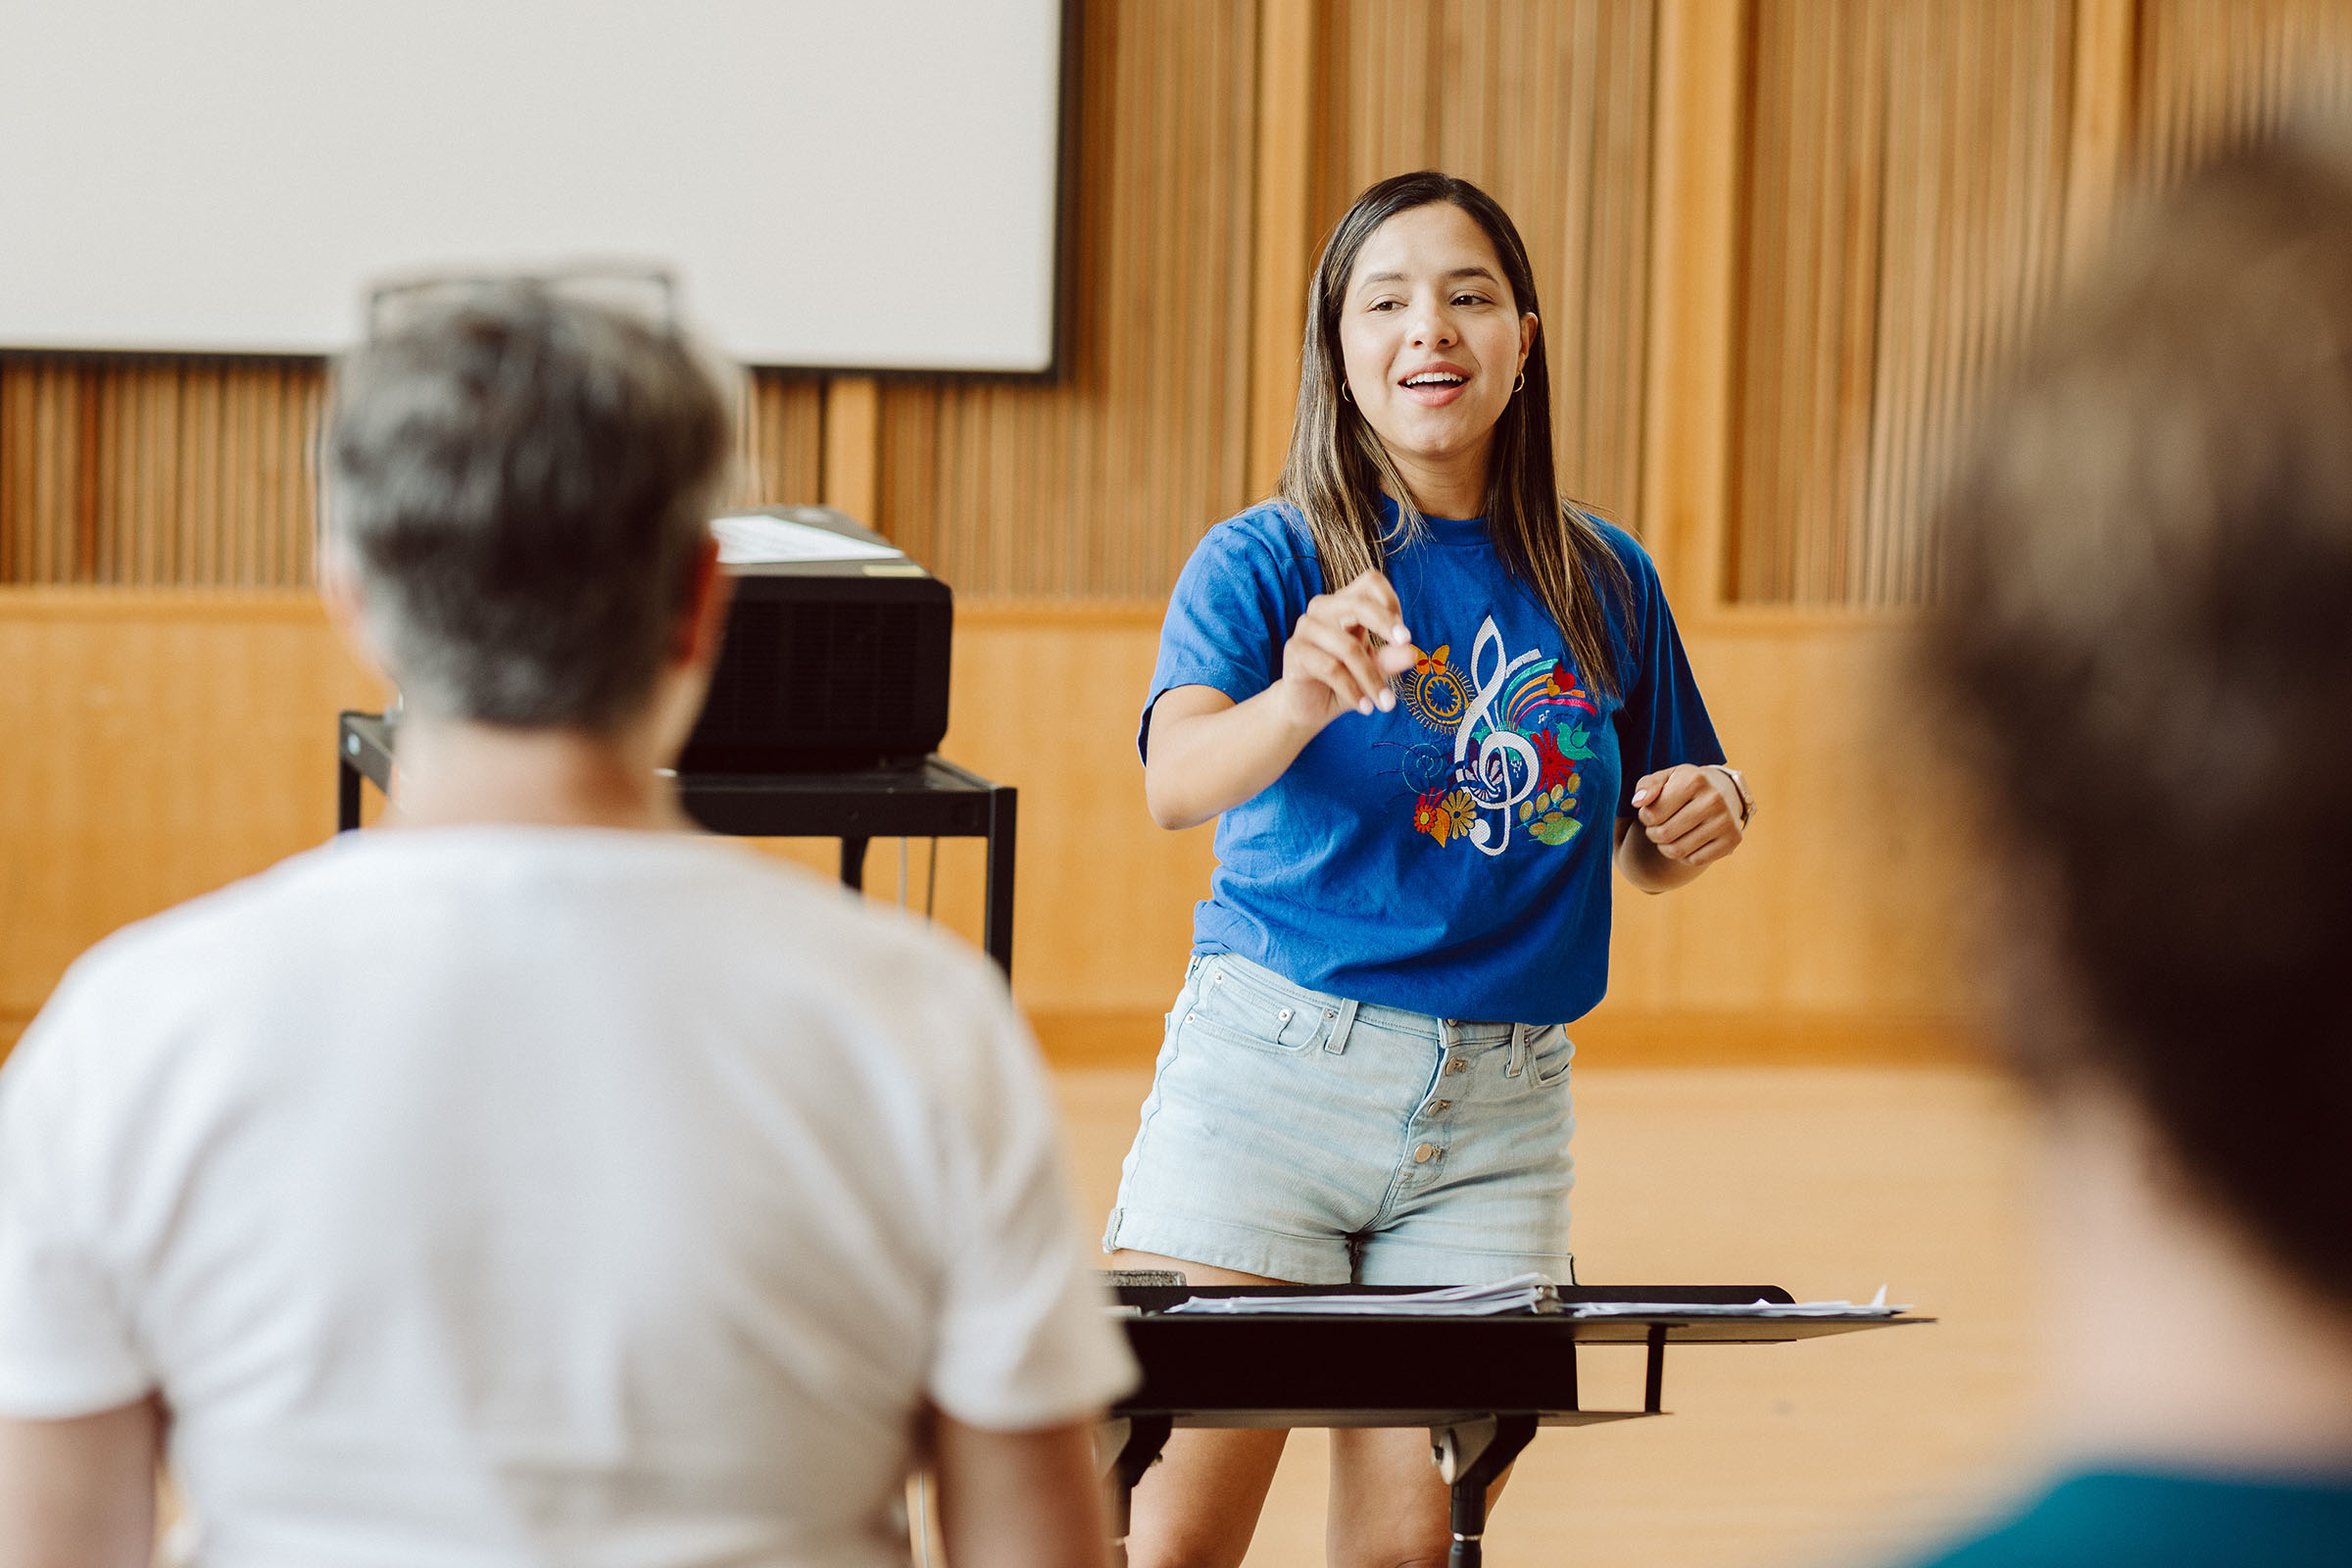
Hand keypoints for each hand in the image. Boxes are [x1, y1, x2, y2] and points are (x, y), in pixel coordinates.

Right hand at [1276, 568, 1422, 727]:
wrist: (1309, 708)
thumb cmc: (1345, 681)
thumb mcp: (1374, 670)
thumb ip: (1389, 658)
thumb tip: (1412, 653)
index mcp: (1344, 603)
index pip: (1370, 582)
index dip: (1390, 602)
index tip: (1403, 635)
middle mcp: (1323, 608)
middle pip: (1358, 604)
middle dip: (1385, 625)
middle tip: (1408, 646)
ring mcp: (1306, 627)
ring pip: (1347, 647)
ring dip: (1372, 678)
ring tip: (1387, 703)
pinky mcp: (1294, 651)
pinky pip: (1331, 668)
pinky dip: (1353, 690)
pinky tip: (1365, 707)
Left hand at [1627, 763, 1745, 868]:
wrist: (1724, 790)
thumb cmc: (1686, 786)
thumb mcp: (1666, 778)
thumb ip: (1647, 786)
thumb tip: (1638, 802)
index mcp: (1695, 780)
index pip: (1653, 814)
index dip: (1645, 817)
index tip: (1650, 813)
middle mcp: (1714, 799)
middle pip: (1664, 834)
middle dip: (1654, 834)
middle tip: (1658, 828)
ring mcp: (1726, 820)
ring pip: (1678, 851)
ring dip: (1666, 848)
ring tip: (1669, 836)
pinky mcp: (1733, 839)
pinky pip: (1696, 861)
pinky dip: (1685, 856)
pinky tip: (1687, 843)